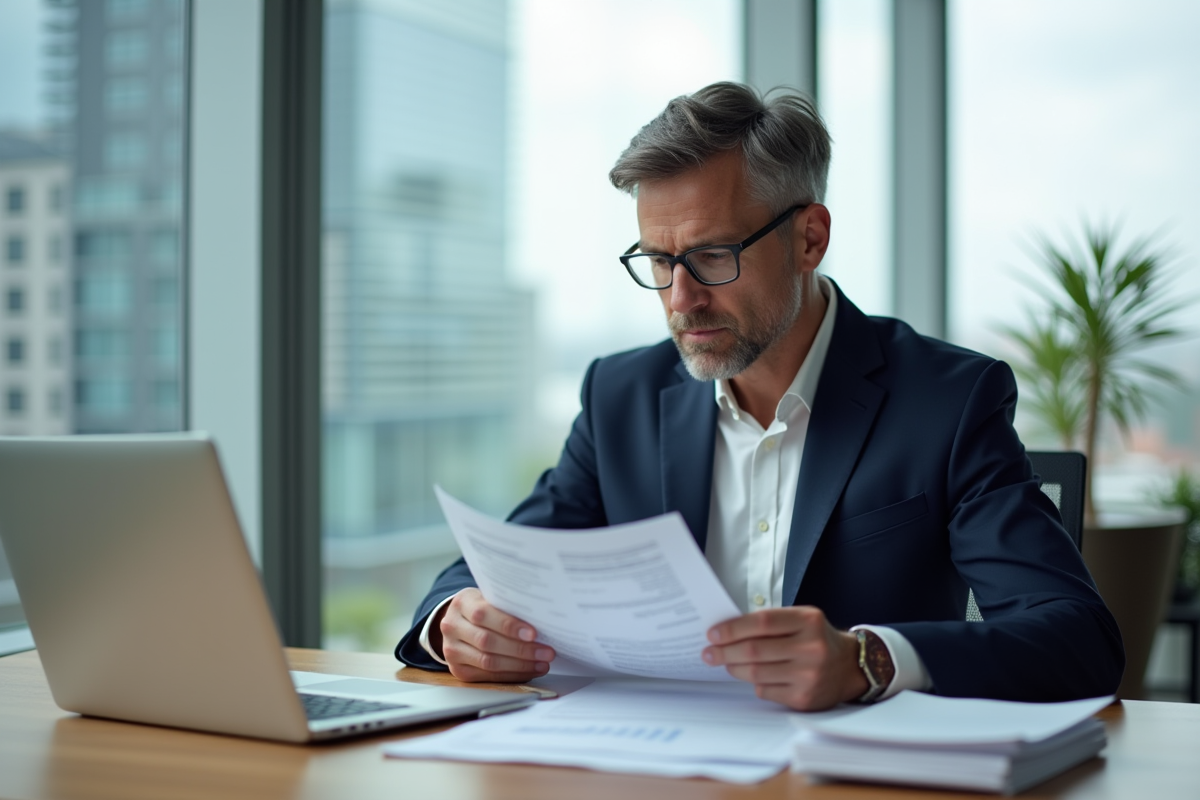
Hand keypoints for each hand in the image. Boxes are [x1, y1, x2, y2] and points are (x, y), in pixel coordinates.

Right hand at [432, 588, 555, 682]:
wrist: (459, 620)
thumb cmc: (483, 607)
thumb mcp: (491, 597)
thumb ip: (508, 605)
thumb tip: (541, 620)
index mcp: (462, 602)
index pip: (484, 614)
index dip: (509, 626)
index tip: (533, 633)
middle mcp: (452, 626)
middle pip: (487, 642)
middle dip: (521, 649)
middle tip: (546, 652)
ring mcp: (452, 650)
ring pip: (488, 662)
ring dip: (520, 665)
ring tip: (542, 663)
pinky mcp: (458, 670)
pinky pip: (487, 676)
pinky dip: (512, 675)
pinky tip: (529, 670)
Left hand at [703, 606, 868, 709]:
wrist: (848, 667)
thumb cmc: (816, 639)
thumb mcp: (800, 620)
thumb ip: (770, 622)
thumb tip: (726, 630)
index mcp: (808, 621)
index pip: (761, 623)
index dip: (732, 628)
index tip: (713, 634)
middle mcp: (811, 648)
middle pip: (754, 650)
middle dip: (725, 652)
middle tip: (709, 652)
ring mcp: (809, 676)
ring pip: (756, 673)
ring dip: (734, 668)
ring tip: (726, 663)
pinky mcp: (804, 698)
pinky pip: (765, 690)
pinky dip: (755, 683)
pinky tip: (753, 676)